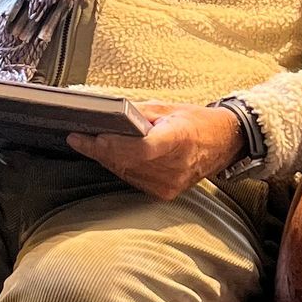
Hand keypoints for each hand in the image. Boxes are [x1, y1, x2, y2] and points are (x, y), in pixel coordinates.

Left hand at [68, 100, 245, 200]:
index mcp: (179, 138)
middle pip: (127, 160)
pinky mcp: (166, 193)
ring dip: (106, 159)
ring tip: (88, 144)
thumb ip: (137, 113)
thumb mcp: (168, 108)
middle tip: (78, 138)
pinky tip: (110, 156)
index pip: (142, 146)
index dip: (114, 144)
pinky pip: (133, 180)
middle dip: (99, 149)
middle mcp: (176, 165)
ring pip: (126, 172)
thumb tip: (108, 116)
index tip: (91, 137)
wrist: (224, 144)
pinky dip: (120, 167)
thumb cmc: (197, 123)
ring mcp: (170, 183)